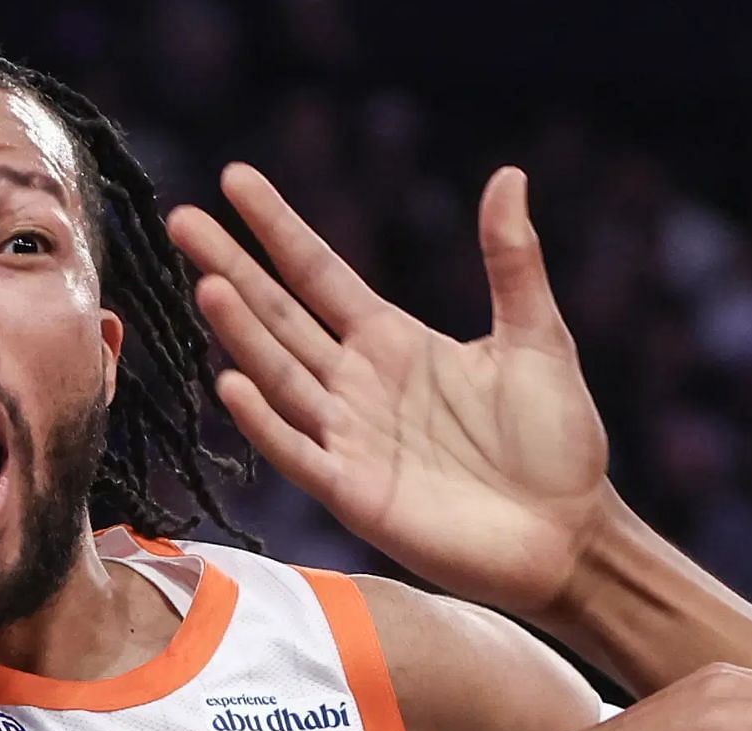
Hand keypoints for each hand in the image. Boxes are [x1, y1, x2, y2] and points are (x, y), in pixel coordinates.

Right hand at [168, 164, 607, 611]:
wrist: (569, 534)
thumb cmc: (556, 440)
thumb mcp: (537, 336)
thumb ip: (511, 261)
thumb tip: (509, 175)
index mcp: (392, 340)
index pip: (317, 272)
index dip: (277, 227)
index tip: (235, 179)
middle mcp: (356, 383)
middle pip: (279, 315)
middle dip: (232, 266)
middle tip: (182, 219)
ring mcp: (348, 438)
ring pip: (281, 375)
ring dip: (244, 334)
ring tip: (209, 286)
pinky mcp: (352, 493)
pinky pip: (297, 452)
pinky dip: (265, 421)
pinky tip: (233, 382)